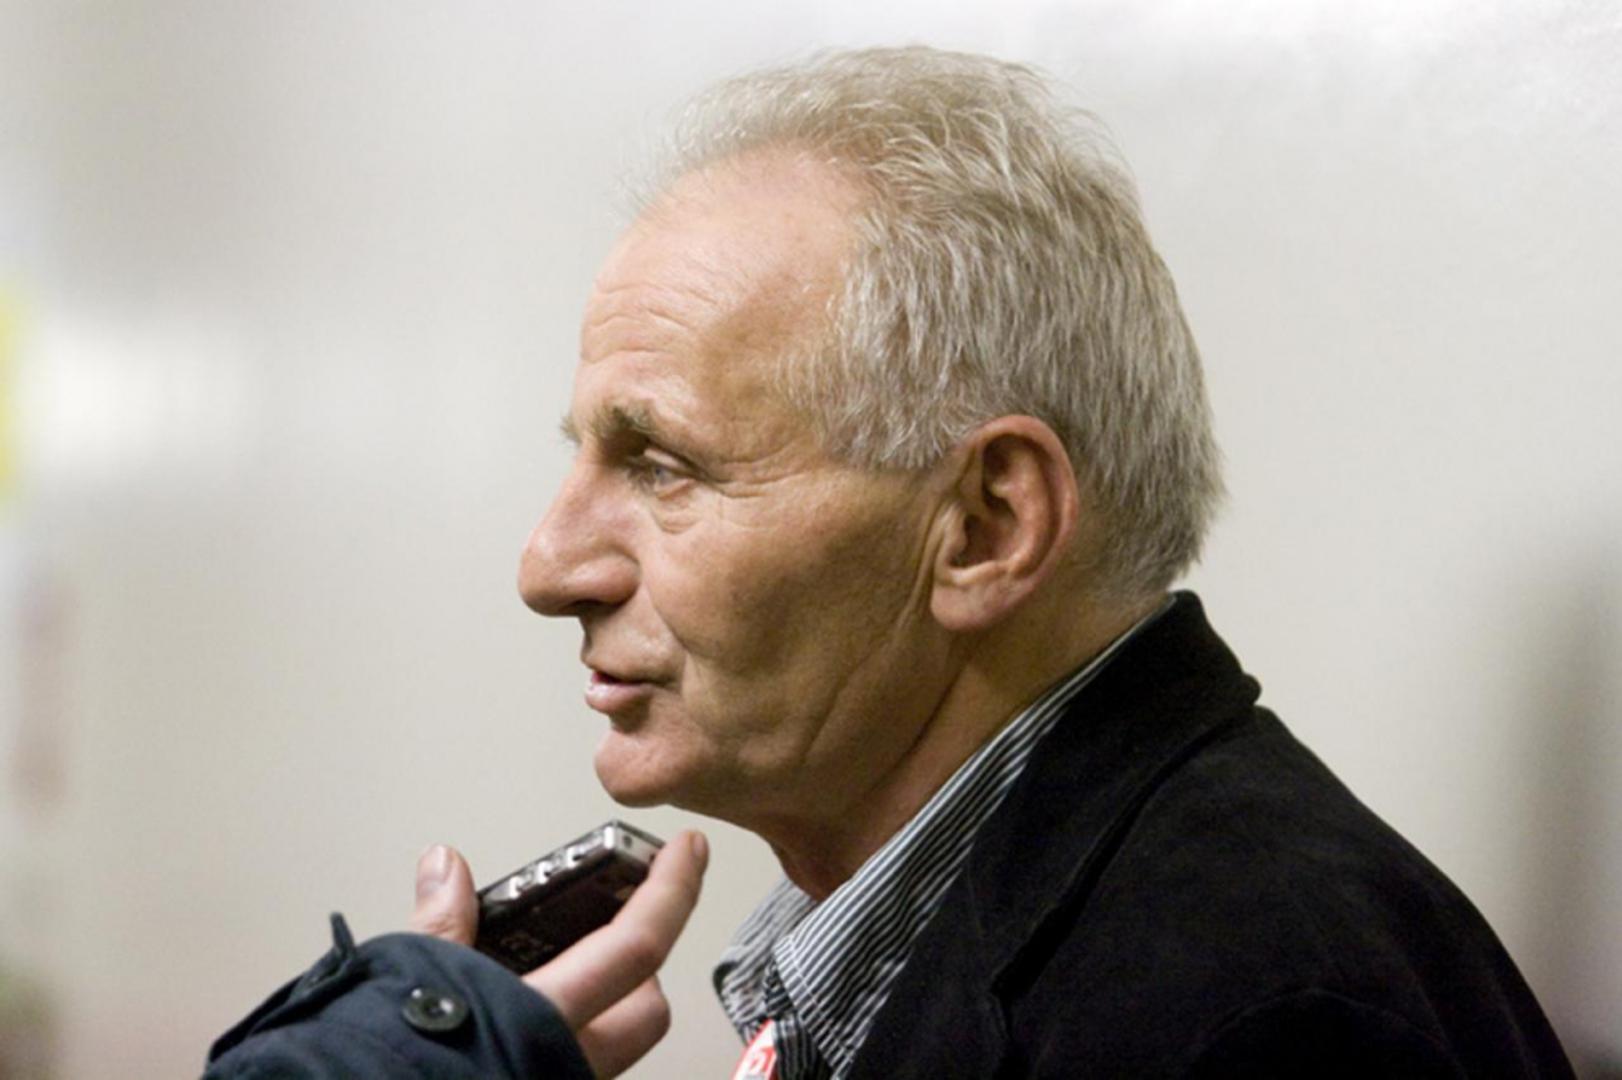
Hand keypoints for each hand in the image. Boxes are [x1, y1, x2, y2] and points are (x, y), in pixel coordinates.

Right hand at [410, 830, 708, 1077]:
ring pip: (613, 1042)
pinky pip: (574, 1061)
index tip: (687, 850)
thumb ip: (440, 923)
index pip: (638, 946)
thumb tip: (447, 867)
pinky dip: (565, 1028)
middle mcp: (565, 1064)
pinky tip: (521, 1009)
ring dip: (602, 1000)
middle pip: (647, 1008)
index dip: (671, 890)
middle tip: (614, 920)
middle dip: (643, 963)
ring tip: (559, 962)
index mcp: (543, 1019)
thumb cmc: (384, 1065)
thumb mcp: (407, 979)